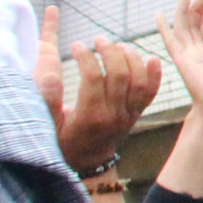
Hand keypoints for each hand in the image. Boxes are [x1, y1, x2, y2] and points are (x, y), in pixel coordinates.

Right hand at [34, 12, 160, 173]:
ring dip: (132, 59)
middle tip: (100, 39)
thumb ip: (48, 100)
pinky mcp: (137, 114)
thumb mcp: (48, 125)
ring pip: (139, 81)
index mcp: (90, 116)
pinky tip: (152, 59)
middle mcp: (114, 115)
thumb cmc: (62, 141)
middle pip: (120, 75)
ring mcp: (128, 115)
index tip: (77, 45)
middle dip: (110, 52)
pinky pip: (151, 93)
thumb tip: (51, 75)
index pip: (94, 78)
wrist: (87, 162)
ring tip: (119, 45)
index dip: (86, 58)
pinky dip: (155, 75)